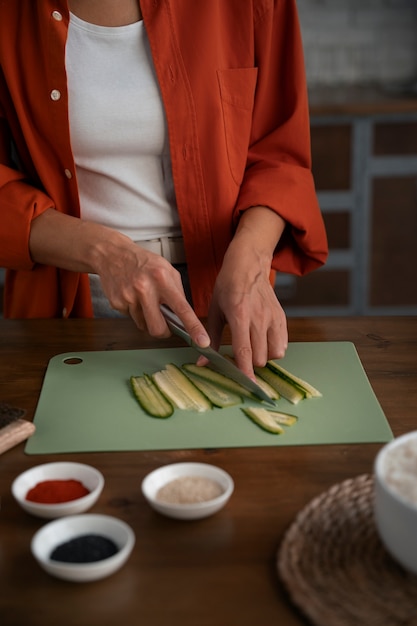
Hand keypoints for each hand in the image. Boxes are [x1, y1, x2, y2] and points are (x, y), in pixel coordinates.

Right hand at [29, 209, 209, 346]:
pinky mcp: (116, 303)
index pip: (181, 308)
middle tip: (165, 324)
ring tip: (144, 299)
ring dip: (148, 319)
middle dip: (164, 332)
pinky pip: (132, 318)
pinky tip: (132, 297)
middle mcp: (144, 288)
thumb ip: (178, 293)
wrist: (112, 254)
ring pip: (144, 325)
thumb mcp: (167, 270)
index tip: (202, 342)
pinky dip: (135, 312)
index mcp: (162, 278)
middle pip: (158, 328)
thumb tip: (185, 317)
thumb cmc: (144, 262)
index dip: (193, 327)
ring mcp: (128, 297)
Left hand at [202, 206, 287, 378]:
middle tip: (239, 356)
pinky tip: (262, 342)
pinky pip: (282, 345)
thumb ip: (210, 339)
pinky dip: (273, 349)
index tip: (247, 384)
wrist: (248, 264)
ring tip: (251, 347)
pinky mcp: (282, 317)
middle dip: (249, 363)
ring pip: (274, 354)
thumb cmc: (227, 286)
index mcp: (239, 315)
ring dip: (262, 357)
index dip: (245, 370)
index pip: (244, 350)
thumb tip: (202, 362)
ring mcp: (273, 318)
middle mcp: (259, 318)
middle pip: (260, 358)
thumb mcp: (214, 311)